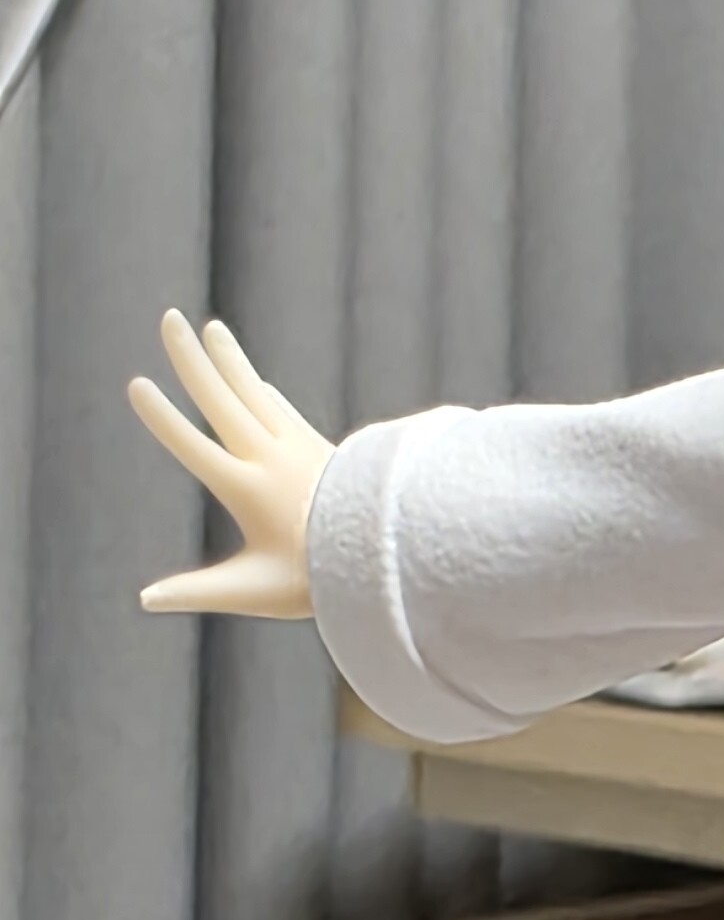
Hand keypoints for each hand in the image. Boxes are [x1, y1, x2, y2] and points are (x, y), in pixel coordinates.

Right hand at [128, 312, 332, 618]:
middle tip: (169, 319)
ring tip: (212, 327)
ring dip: (231, 361)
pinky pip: (285, 414)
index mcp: (248, 490)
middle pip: (222, 401)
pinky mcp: (320, 450)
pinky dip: (266, 395)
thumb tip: (145, 599)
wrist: (390, 555)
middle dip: (192, 360)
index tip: (137, 384)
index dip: (164, 418)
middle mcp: (270, 460)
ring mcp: (298, 449)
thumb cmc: (318, 581)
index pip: (194, 447)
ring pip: (256, 395)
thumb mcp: (254, 590)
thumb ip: (198, 591)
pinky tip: (259, 382)